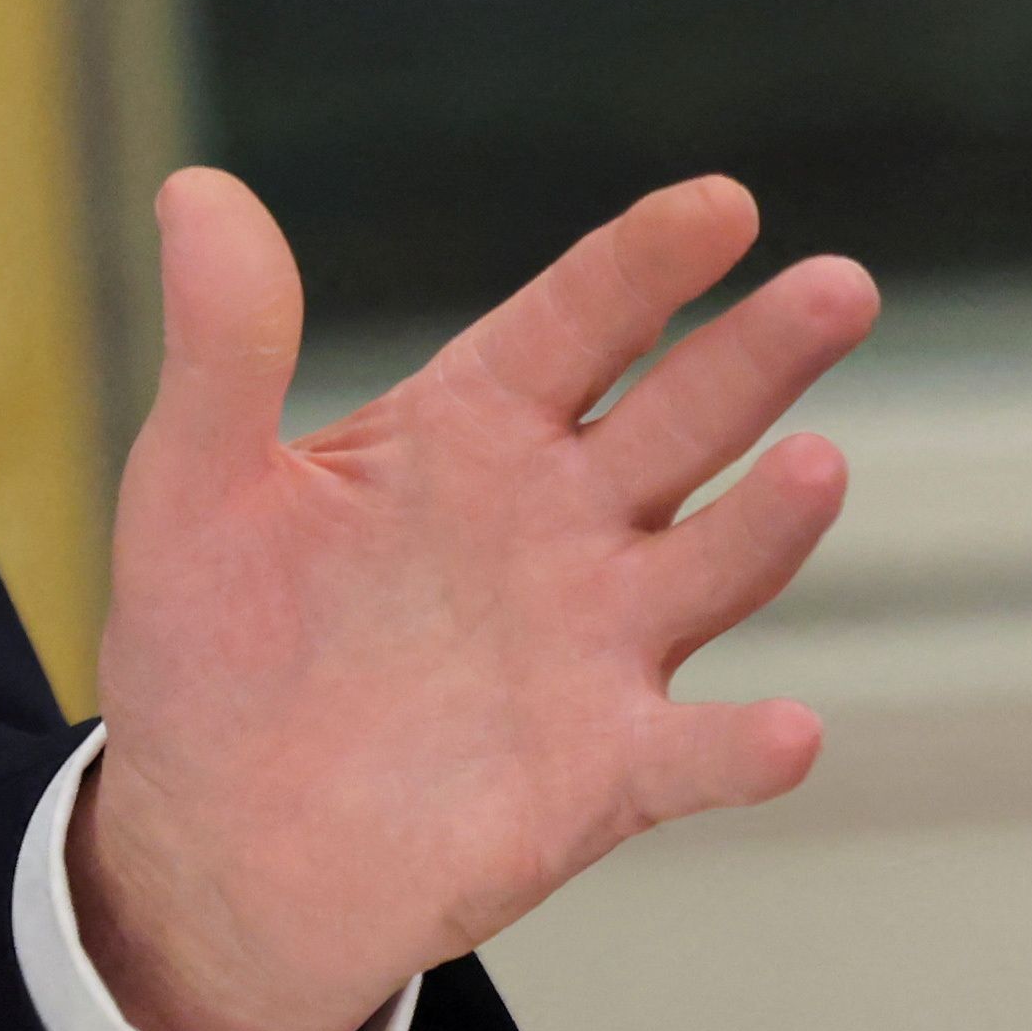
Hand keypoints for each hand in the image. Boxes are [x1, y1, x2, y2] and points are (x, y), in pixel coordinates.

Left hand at [72, 170, 873, 1030]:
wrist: (212, 842)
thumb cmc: (210, 648)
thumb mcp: (194, 485)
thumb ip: (223, 346)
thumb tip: (194, 188)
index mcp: (473, 428)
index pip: (579, 321)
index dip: (647, 263)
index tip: (720, 206)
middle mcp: (562, 520)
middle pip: (684, 417)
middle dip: (760, 354)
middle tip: (838, 286)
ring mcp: (597, 645)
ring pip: (714, 564)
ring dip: (770, 522)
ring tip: (815, 465)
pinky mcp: (601, 774)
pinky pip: (693, 755)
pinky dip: (743, 748)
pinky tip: (787, 733)